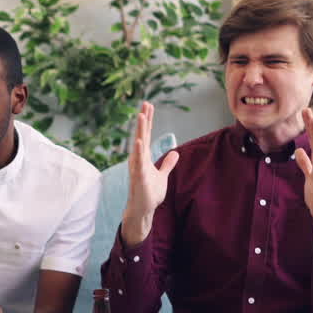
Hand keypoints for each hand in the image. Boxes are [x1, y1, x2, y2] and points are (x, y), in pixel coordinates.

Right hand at [122, 101, 178, 246]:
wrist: (143, 209)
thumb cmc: (150, 193)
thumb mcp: (162, 175)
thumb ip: (167, 164)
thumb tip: (174, 153)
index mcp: (144, 157)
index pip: (147, 135)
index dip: (148, 120)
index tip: (148, 106)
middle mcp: (139, 158)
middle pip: (142, 134)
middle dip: (144, 119)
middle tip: (145, 103)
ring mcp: (137, 166)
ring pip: (139, 144)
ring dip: (139, 130)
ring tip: (140, 116)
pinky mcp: (138, 176)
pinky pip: (138, 161)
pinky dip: (138, 151)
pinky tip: (139, 140)